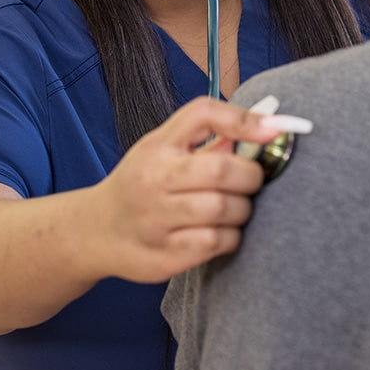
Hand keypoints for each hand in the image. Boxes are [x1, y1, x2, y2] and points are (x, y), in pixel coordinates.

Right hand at [90, 96, 288, 282]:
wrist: (95, 230)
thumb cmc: (142, 183)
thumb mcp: (163, 149)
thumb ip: (208, 138)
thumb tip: (265, 127)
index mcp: (158, 146)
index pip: (202, 115)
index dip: (243, 120)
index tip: (274, 129)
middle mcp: (153, 179)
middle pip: (221, 170)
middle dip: (251, 177)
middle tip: (251, 182)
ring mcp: (156, 219)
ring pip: (223, 209)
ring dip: (243, 210)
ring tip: (236, 209)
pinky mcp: (164, 254)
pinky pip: (216, 242)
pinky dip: (231, 237)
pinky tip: (223, 231)